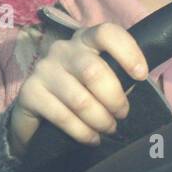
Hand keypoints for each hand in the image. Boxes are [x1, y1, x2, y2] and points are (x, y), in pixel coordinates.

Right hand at [7, 22, 147, 155]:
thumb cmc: (83, 88)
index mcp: (86, 39)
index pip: (107, 33)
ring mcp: (43, 69)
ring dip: (100, 119)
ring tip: (109, 128)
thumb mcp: (103, 74)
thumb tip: (141, 83)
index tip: (141, 75)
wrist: (38, 108)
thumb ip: (120, 74)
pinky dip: (82, 131)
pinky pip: (62, 116)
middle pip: (94, 72)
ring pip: (80, 99)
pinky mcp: (29, 92)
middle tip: (122, 114)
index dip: (128, 52)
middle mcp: (63, 49)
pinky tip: (92, 138)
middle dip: (114, 99)